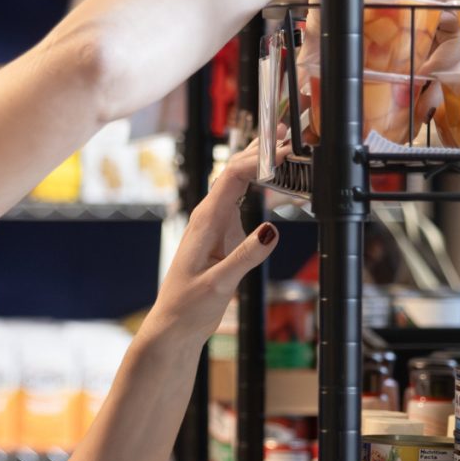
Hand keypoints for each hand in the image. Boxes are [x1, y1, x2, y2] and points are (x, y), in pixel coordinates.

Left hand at [145, 152, 279, 352]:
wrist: (173, 325)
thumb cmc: (188, 307)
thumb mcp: (219, 284)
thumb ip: (245, 257)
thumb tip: (272, 231)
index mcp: (204, 222)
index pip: (232, 177)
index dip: (259, 160)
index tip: (285, 152)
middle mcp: (207, 217)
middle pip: (233, 172)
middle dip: (259, 150)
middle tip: (287, 134)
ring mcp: (213, 224)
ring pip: (235, 183)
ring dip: (257, 162)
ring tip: (281, 146)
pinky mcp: (219, 234)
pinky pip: (237, 199)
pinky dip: (254, 183)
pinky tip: (267, 177)